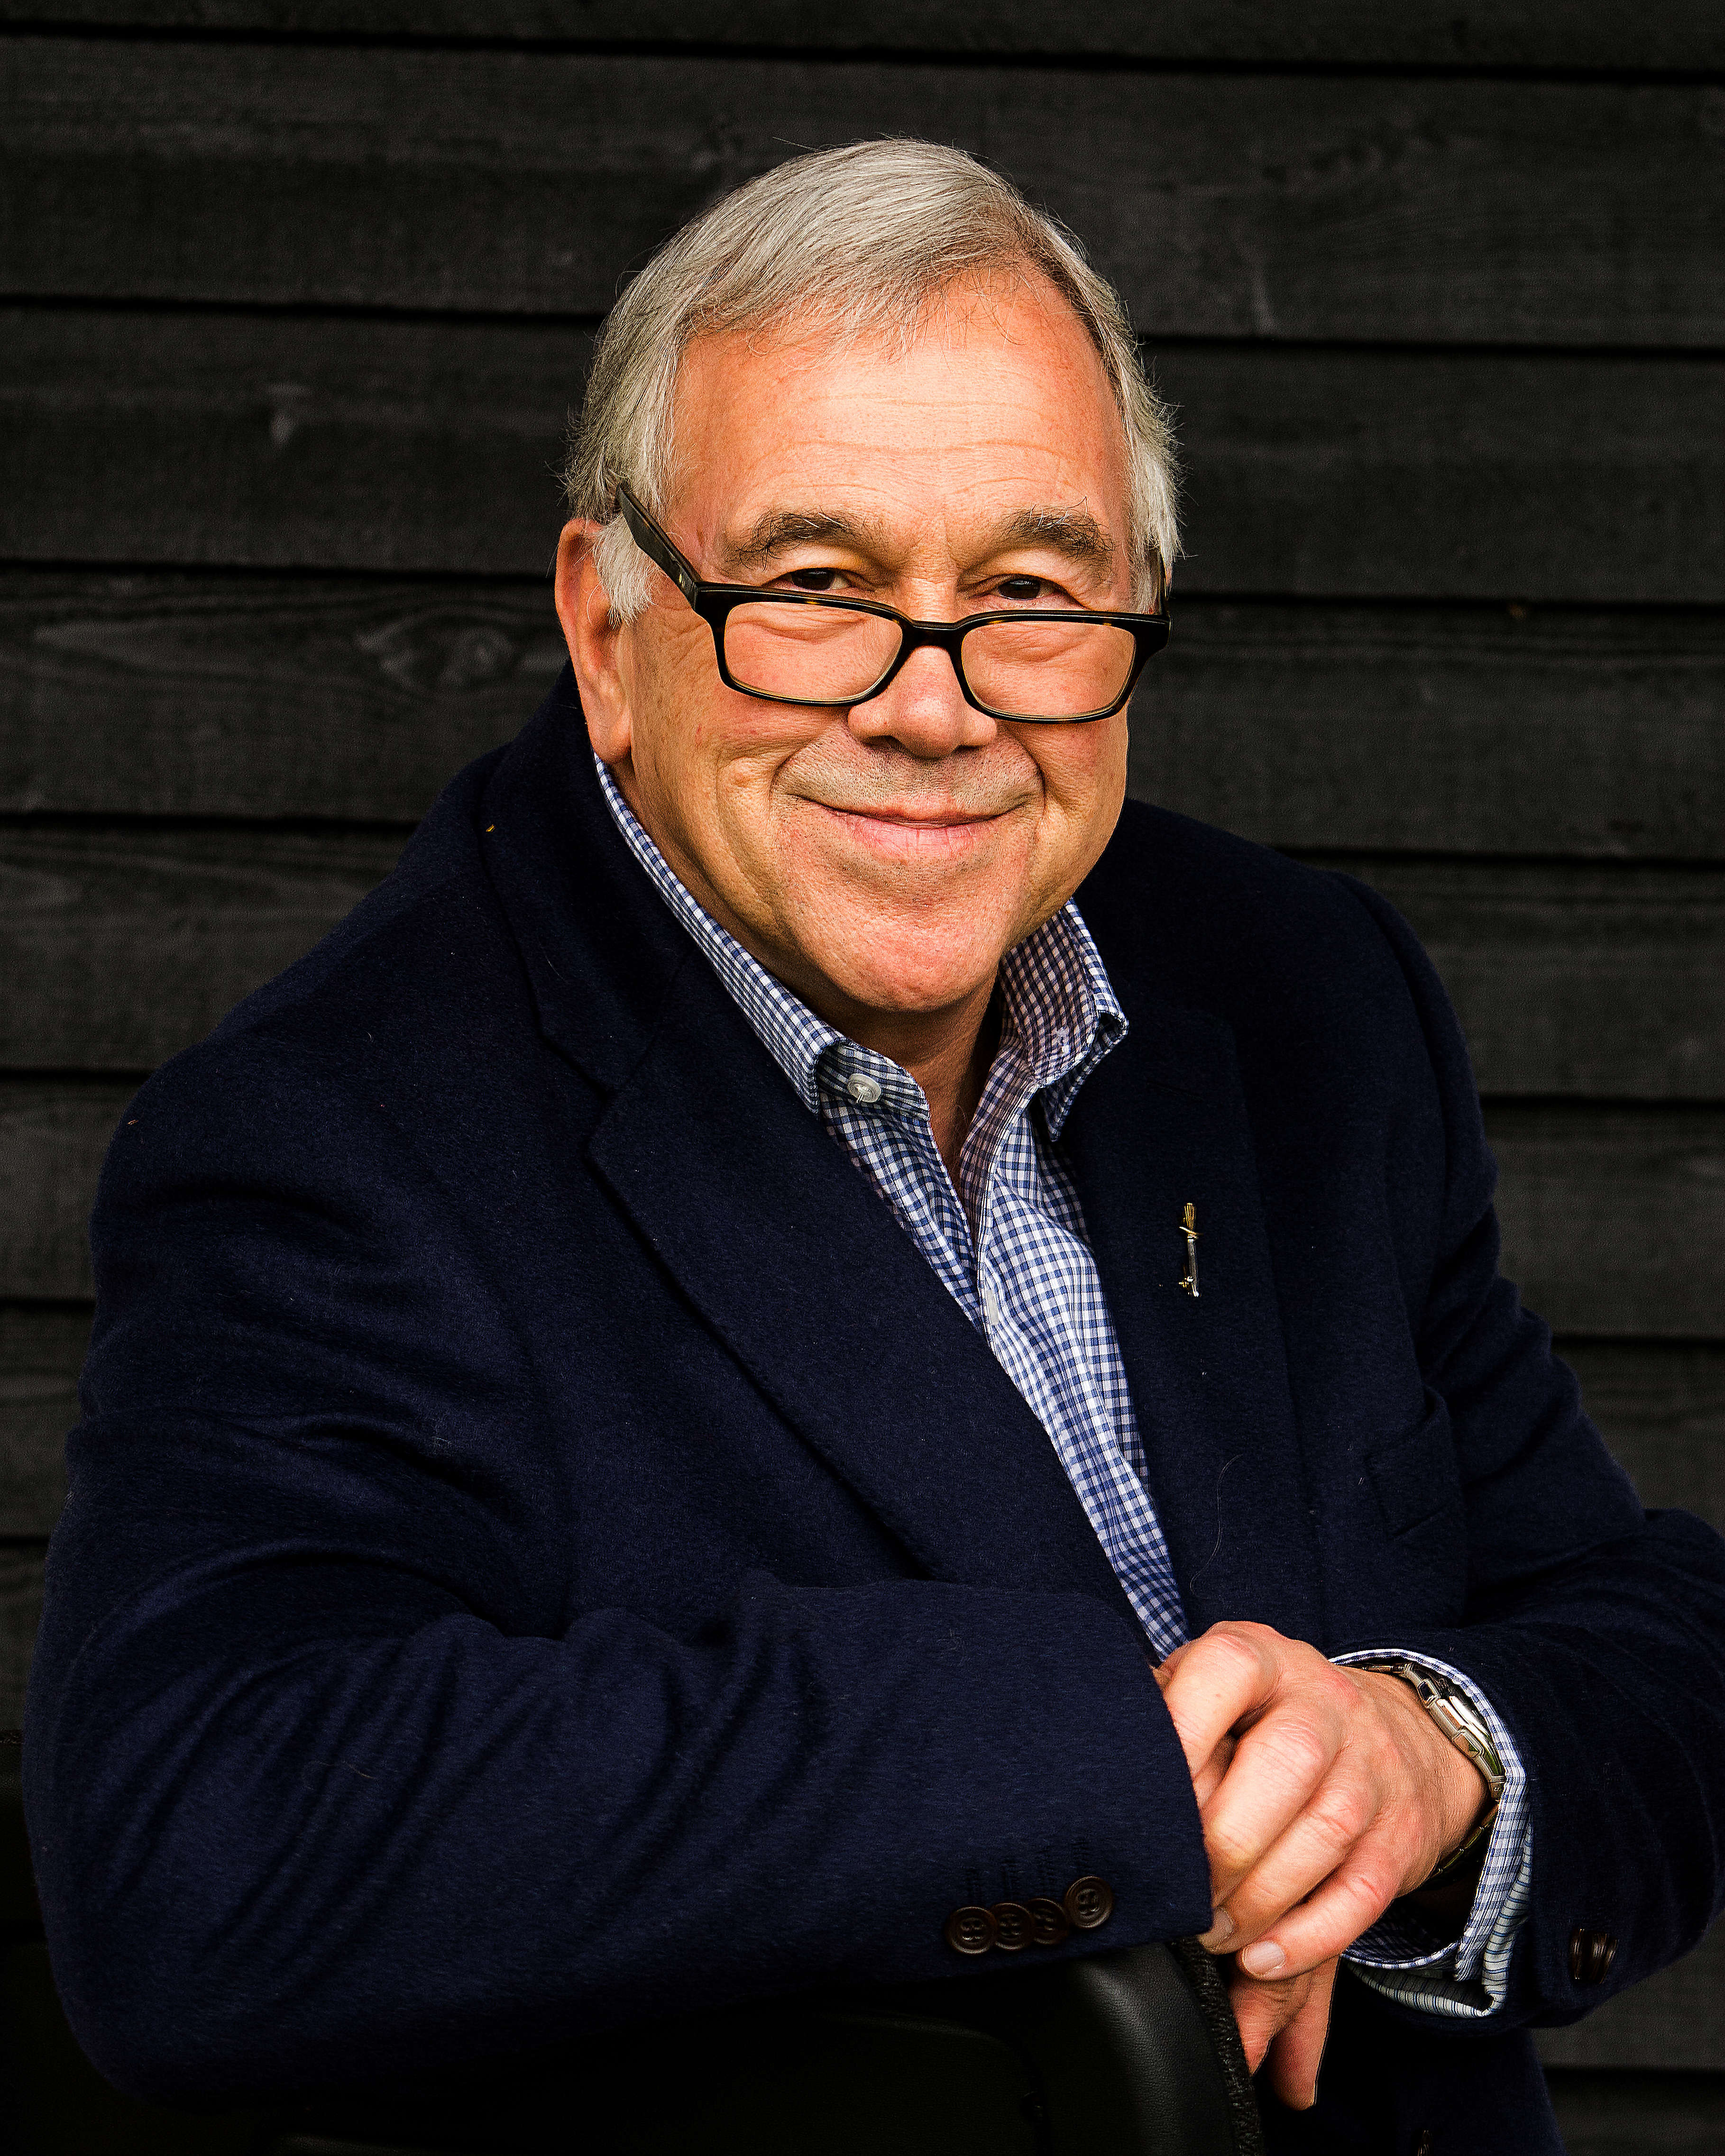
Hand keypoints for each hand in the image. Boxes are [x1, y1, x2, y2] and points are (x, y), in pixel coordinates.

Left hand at [1155, 1623, 1490, 2105]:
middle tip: (1178, 1893)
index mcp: (1260, 1657)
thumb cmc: (1264, 1719)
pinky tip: (1260, 1957)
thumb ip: (1160, 1715)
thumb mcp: (1211, 1691)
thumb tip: (1093, 1766)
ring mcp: (1371, 1766)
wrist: (1394, 1733)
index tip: (1143, 1798)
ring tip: (1208, 1934)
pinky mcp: (1400, 1835)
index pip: (1227, 1669)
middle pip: (1285, 1761)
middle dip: (1223, 1840)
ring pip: (1325, 1832)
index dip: (1183, 1730)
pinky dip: (1309, 1935)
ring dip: (1257, 1899)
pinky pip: (1361, 1892)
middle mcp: (1324, 1703)